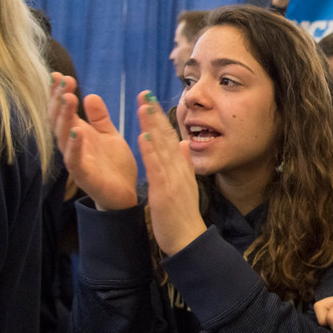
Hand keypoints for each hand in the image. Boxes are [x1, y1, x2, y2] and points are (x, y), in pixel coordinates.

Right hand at [48, 72, 137, 210]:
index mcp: (79, 134)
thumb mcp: (109, 135)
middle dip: (59, 99)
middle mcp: (72, 145)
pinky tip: (77, 131)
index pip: (64, 111)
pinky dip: (74, 145)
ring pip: (63, 136)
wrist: (125, 194)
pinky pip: (75, 159)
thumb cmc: (115, 165)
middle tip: (63, 80)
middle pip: (59, 119)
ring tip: (68, 98)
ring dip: (65, 116)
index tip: (61, 74)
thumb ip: (100, 118)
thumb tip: (90, 95)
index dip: (60, 93)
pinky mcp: (84, 174)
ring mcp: (76, 159)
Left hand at [135, 91, 206, 254]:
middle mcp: (179, 170)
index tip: (151, 101)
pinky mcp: (165, 190)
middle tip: (146, 93)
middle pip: (167, 137)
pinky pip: (157, 167)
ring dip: (152, 125)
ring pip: (162, 147)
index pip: (172, 138)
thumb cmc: (184, 216)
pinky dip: (150, 150)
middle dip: (156, 115)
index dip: (161, 119)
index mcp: (182, 168)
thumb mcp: (187, 185)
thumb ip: (187, 163)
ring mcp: (173, 179)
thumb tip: (187, 143)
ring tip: (144, 105)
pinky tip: (143, 135)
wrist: (189, 239)